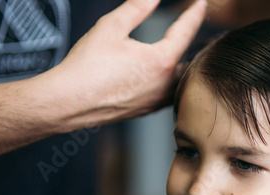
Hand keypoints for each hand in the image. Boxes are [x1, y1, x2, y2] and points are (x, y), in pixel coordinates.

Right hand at [41, 0, 206, 132]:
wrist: (68, 102)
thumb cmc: (86, 66)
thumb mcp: (111, 26)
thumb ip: (138, 7)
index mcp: (161, 61)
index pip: (186, 32)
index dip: (195, 14)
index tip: (201, 4)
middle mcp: (165, 84)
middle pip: (189, 59)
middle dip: (193, 43)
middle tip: (192, 27)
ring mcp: (157, 101)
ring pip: (180, 80)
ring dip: (183, 65)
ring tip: (183, 52)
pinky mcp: (147, 110)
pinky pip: (168, 94)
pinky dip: (170, 82)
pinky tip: (164, 77)